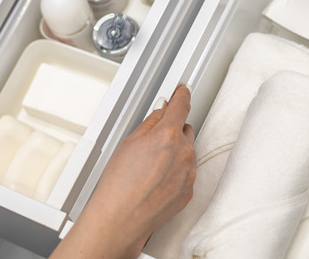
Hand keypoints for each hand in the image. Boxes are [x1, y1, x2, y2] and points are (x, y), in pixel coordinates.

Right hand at [51, 85, 195, 258]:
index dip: (182, 95)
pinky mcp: (189, 191)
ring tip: (149, 169)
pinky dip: (175, 172)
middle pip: (185, 130)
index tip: (183, 90)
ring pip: (186, 152)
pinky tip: (155, 181)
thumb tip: (162, 110)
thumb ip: (150, 123)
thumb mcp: (129, 143)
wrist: (121, 218)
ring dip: (174, 153)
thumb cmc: (119, 184)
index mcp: (168, 135)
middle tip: (152, 142)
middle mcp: (184, 152)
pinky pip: (186, 172)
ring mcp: (189, 173)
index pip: (181, 106)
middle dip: (172, 131)